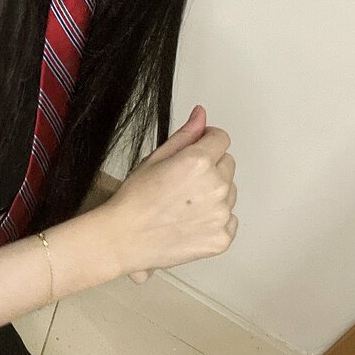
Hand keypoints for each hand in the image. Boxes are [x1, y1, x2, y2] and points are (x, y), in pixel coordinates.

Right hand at [117, 104, 235, 279]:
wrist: (124, 239)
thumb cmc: (134, 199)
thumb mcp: (155, 158)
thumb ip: (185, 134)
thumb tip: (201, 114)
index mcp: (199, 162)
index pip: (222, 138)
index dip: (207, 141)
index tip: (195, 150)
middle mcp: (216, 187)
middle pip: (228, 164)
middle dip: (211, 167)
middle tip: (183, 182)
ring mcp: (221, 215)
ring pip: (230, 192)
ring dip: (214, 193)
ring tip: (185, 204)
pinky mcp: (222, 238)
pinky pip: (230, 220)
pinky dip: (215, 220)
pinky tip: (191, 221)